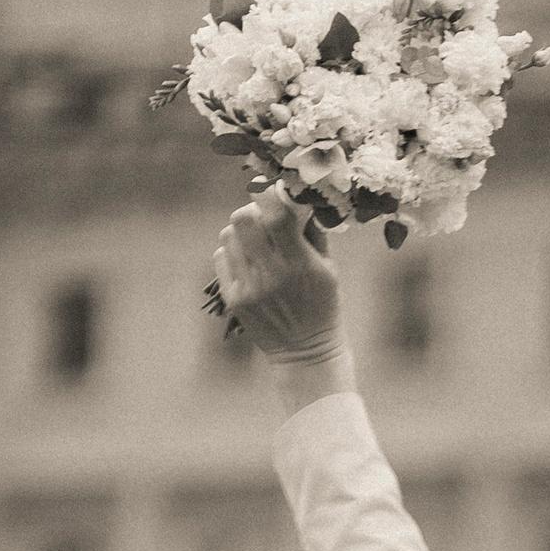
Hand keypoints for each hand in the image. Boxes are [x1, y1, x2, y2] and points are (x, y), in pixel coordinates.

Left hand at [208, 187, 342, 361]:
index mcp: (299, 264)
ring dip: (241, 232)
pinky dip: (232, 253)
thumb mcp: (328, 270)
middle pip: (243, 218)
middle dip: (251, 211)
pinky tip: (246, 263)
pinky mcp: (234, 299)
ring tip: (255, 244)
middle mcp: (271, 274)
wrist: (307, 353)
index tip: (275, 198)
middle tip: (261, 220)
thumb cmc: (322, 306)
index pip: (275, 214)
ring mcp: (249, 287)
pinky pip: (221, 256)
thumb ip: (313, 233)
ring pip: (228, 234)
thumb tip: (297, 197)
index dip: (271, 198)